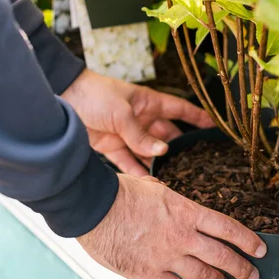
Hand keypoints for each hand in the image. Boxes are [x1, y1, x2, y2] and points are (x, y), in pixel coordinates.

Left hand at [62, 69, 213, 175]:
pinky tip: (150, 184)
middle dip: (181, 147)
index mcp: (148, 103)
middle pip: (167, 135)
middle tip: (198, 161)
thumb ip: (141, 134)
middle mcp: (142, 119)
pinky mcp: (112, 147)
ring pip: (150, 152)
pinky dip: (138, 172)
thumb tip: (162, 152)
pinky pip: (130, 162)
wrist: (62, 99)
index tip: (215, 127)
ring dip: (159, 163)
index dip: (197, 117)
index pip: (179, 110)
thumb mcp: (122, 112)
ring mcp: (128, 134)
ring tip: (177, 178)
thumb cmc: (94, 94)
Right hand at [78, 175, 266, 278]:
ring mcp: (167, 257)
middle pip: (222, 255)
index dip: (247, 240)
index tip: (259, 248)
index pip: (227, 228)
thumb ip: (167, 196)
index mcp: (186, 212)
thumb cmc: (120, 193)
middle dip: (242, 267)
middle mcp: (182, 236)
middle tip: (252, 274)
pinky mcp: (149, 273)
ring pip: (204, 275)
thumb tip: (168, 196)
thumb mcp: (152, 186)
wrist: (94, 208)